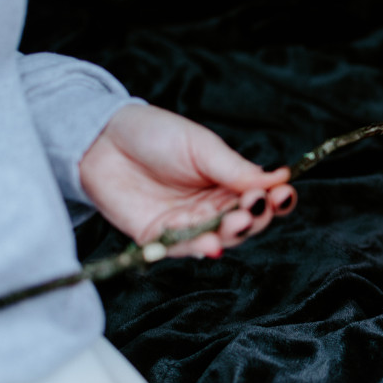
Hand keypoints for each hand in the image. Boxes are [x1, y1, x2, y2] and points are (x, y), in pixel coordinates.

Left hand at [79, 104, 296, 257]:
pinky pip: (185, 248)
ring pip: (221, 238)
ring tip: (237, 221)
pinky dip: (201, 249)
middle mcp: (213, 206)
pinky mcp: (161, 238)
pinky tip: (212, 245)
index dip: (277, 200)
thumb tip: (280, 178)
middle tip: (254, 206)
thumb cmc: (154, 134)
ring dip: (233, 233)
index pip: (262, 197)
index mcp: (229, 181)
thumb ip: (236, 169)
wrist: (100, 140)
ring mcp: (188, 223)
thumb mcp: (201, 146)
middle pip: (247, 222)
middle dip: (256, 217)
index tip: (283, 194)